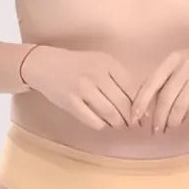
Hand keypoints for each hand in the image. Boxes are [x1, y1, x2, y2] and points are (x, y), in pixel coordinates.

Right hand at [20, 45, 137, 129]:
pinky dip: (102, 125)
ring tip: (120, 125)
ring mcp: (82, 88)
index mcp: (108, 63)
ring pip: (110, 113)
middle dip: (131, 118)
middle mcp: (97, 74)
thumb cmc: (77, 65)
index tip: (143, 115)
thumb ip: (118, 78)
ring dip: (118, 124)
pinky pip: (93, 121)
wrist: (45, 64)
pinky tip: (103, 123)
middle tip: (134, 125)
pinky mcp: (70, 102)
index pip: (132, 88)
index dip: (140, 105)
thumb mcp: (99, 62)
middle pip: (123, 103)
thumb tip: (138, 103)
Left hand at [131, 40, 188, 132]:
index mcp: (172, 59)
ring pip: (181, 105)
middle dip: (158, 118)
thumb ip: (164, 78)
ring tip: (171, 127)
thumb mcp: (180, 61)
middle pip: (165, 98)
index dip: (141, 104)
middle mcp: (185, 66)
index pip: (151, 84)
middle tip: (156, 131)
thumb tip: (146, 107)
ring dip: (174, 121)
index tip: (134, 119)